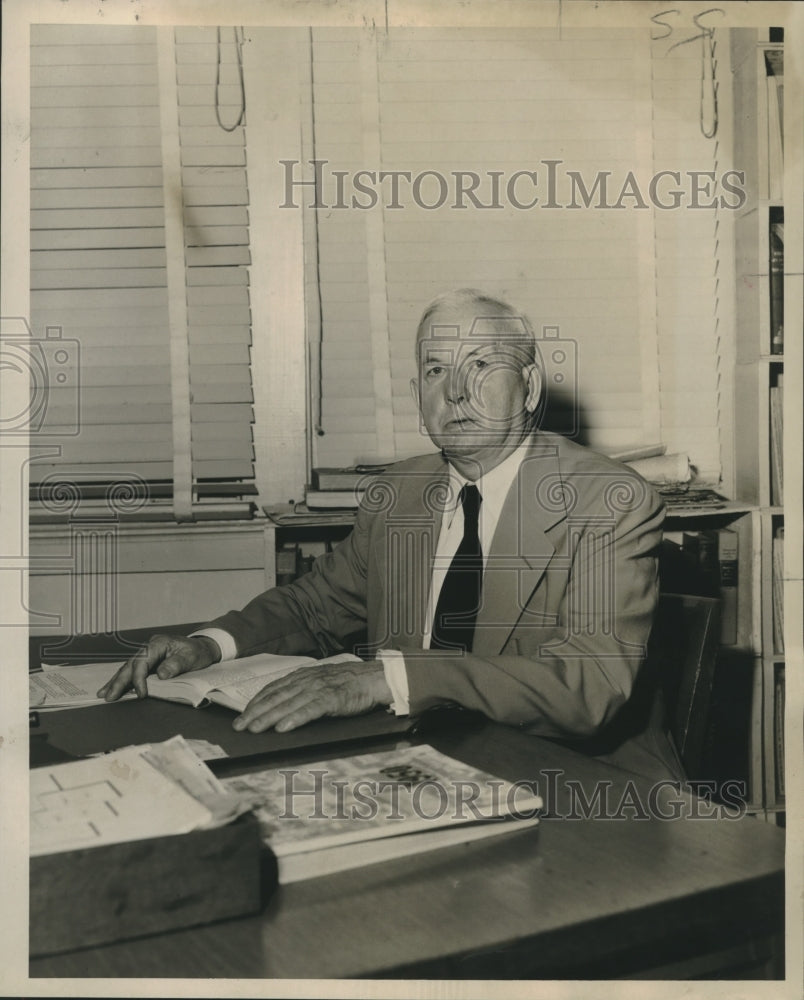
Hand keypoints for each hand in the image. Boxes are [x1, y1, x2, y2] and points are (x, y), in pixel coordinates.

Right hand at [97, 634, 220, 700]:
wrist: (203, 648)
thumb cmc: (197, 652)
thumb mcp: (191, 657)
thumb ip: (176, 665)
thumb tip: (161, 675)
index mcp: (158, 643)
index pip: (143, 662)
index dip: (140, 679)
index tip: (141, 694)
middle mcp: (149, 647)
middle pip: (130, 665)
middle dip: (119, 681)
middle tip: (109, 697)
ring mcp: (147, 654)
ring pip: (128, 668)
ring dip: (116, 682)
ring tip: (103, 694)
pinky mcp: (148, 663)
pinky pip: (132, 671)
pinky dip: (122, 680)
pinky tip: (112, 688)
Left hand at [232, 659, 391, 733]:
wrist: (374, 678)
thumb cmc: (349, 683)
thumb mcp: (321, 681)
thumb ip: (302, 690)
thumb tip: (282, 706)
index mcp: (302, 676)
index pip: (272, 689)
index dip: (255, 703)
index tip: (242, 716)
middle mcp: (307, 681)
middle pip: (275, 697)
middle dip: (255, 712)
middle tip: (239, 727)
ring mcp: (318, 689)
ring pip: (288, 704)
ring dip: (268, 717)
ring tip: (255, 729)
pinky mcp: (332, 699)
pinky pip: (309, 709)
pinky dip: (295, 718)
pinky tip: (283, 727)